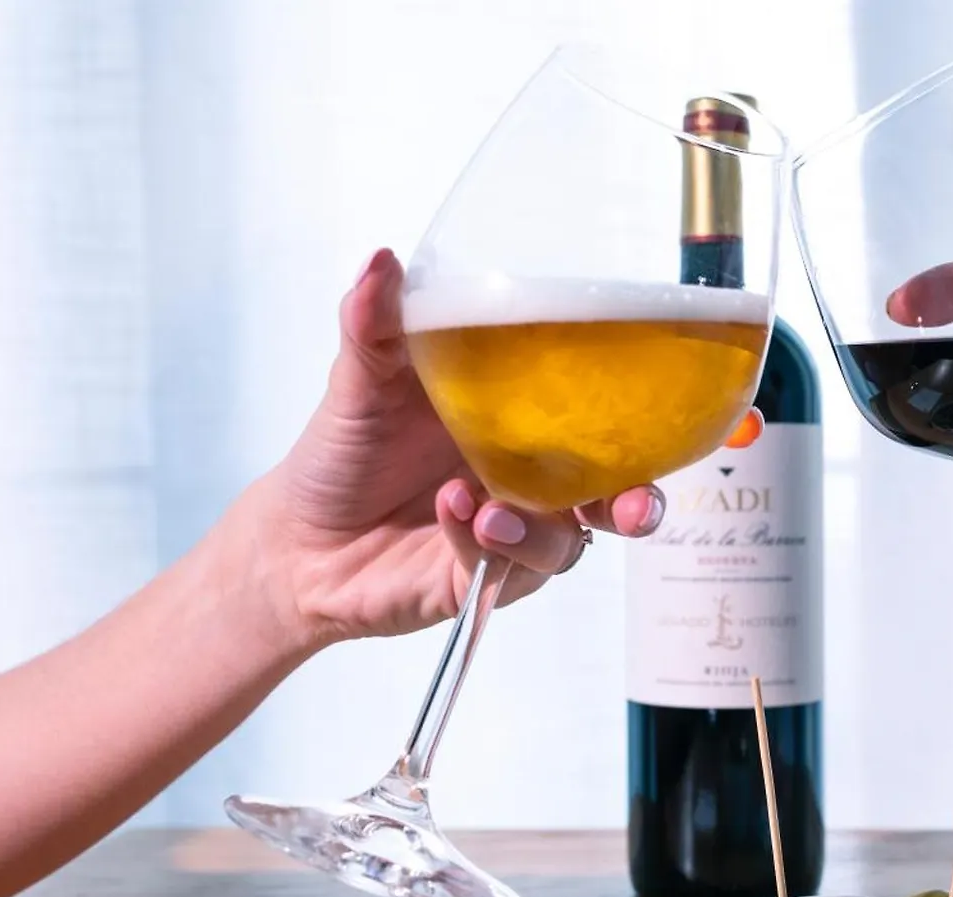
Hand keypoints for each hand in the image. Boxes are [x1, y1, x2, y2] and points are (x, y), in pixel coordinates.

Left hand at [253, 249, 671, 647]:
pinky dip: (486, 544)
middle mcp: (527, 482)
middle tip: (626, 504)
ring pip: (567, 543)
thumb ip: (376, 325)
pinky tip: (454, 516)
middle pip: (613, 495)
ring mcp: (510, 534)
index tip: (658, 409)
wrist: (294, 541)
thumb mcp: (360, 382)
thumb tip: (381, 260)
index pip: (600, 422)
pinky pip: (509, 568)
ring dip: (542, 529)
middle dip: (635, 503)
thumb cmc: (340, 457)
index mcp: (519, 424)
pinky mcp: (484, 581)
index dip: (641, 423)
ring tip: (490, 512)